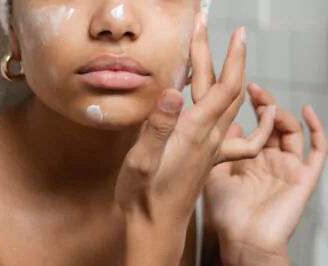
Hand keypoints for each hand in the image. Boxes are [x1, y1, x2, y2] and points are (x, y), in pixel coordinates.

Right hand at [115, 13, 274, 265]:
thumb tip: (173, 92)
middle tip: (210, 30)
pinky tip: (240, 113)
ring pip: (232, 106)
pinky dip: (243, 116)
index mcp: (194, 133)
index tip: (226, 29)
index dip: (228, 55)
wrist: (156, 226)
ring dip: (230, 77)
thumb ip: (158, 127)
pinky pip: (235, 132)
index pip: (223, 85)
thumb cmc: (144, 196)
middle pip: (229, 89)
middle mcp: (210, 138)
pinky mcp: (208, 158)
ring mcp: (212, 148)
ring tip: (222, 57)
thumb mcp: (141, 161)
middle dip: (224, 56)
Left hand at [204, 83, 326, 264]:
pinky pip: (317, 150)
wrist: (241, 239)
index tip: (240, 90)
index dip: (251, 108)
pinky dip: (316, 129)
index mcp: (251, 161)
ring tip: (266, 101)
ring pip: (291, 132)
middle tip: (253, 88)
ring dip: (281, 113)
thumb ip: (224, 151)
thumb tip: (232, 127)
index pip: (256, 127)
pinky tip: (305, 111)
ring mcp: (288, 168)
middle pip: (273, 125)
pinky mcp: (303, 177)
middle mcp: (270, 162)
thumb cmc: (226, 214)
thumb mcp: (216, 175)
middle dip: (264, 104)